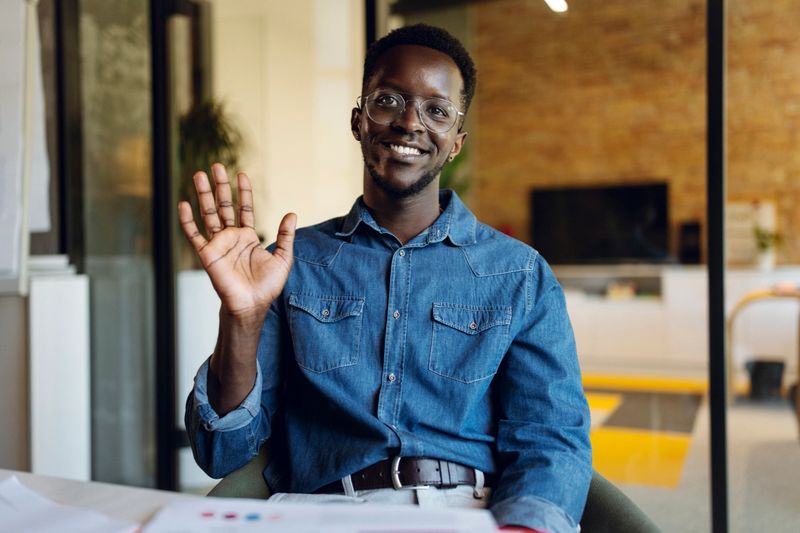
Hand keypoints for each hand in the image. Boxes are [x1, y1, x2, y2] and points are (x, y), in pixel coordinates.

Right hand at [178, 163, 296, 320]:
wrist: (252, 305)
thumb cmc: (267, 286)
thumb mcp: (283, 258)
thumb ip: (286, 236)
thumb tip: (292, 213)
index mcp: (248, 236)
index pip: (244, 208)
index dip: (243, 192)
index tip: (241, 174)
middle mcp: (231, 237)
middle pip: (223, 206)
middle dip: (220, 186)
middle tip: (216, 166)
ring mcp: (218, 244)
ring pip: (208, 214)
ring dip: (203, 195)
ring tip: (199, 174)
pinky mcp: (207, 254)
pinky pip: (194, 235)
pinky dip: (187, 221)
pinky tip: (183, 204)